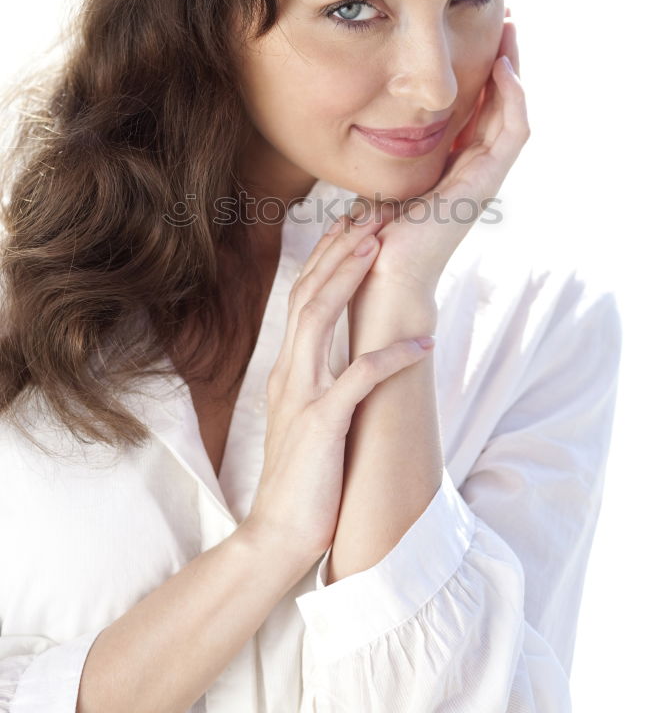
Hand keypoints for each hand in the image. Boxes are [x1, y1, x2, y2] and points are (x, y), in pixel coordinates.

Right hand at [240, 216, 432, 574]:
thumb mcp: (307, 417)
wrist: (276, 536)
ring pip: (318, 320)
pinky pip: (357, 379)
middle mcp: (289, 373)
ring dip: (349, 279)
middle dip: (338, 251)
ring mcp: (301, 397)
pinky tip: (422, 345)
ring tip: (378, 246)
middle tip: (369, 214)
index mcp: (288, 369)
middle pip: (307, 294)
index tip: (353, 226)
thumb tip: (343, 355)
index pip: (302, 298)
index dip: (327, 258)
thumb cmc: (301, 478)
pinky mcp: (320, 425)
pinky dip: (391, 358)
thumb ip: (318, 381)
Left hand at [351, 12, 529, 294]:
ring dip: (514, 71)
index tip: (477, 38)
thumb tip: (365, 123)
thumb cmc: (372, 237)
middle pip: (501, 107)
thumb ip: (384, 154)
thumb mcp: (379, 178)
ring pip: (513, 114)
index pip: (478, 113)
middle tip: (503, 22)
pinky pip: (512, 133)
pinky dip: (512, 99)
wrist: (378, 277)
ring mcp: (482, 180)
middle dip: (503, 63)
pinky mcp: (483, 185)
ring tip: (509, 32)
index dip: (481, 76)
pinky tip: (503, 68)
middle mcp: (473, 173)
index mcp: (452, 171)